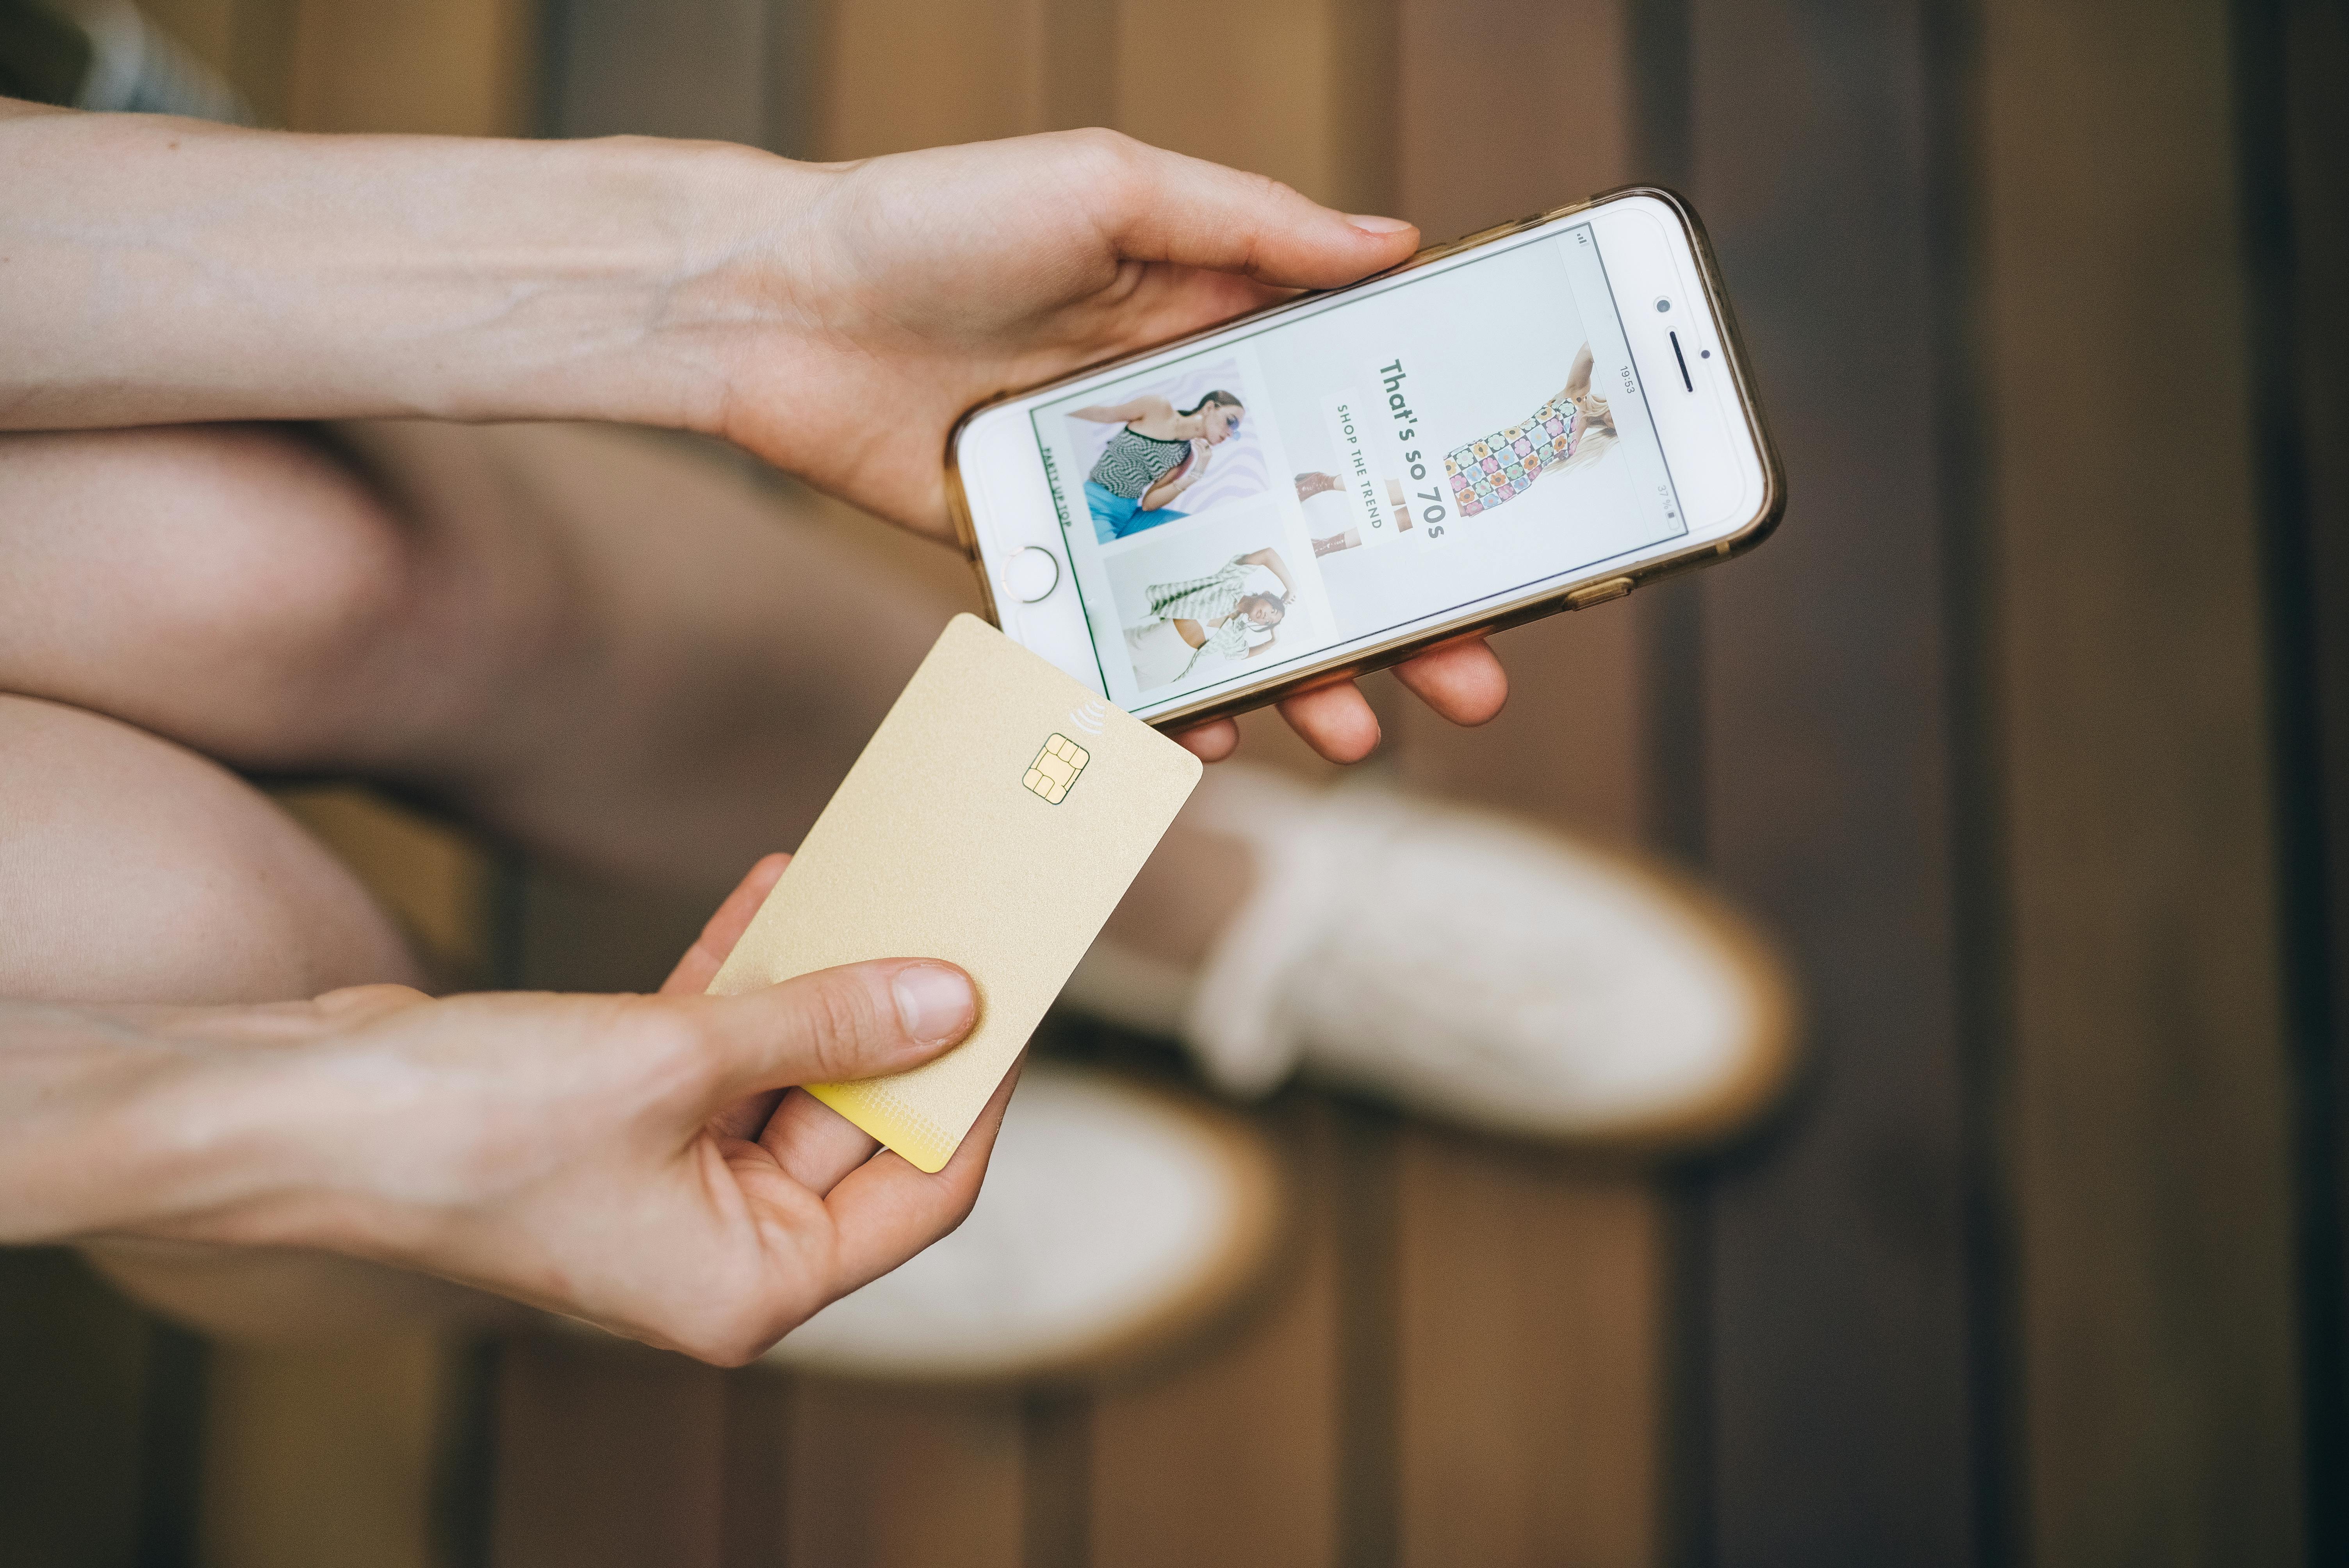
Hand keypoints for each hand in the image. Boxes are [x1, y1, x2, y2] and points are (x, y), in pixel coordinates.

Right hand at [74, 856, 1003, 1365]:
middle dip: (902, 1017)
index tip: (1017, 999)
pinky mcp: (624, 1115)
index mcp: (747, 1283)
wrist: (293, 1109)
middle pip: (857, 1127)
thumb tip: (947, 999)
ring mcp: (670, 1181)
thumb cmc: (465, 1125)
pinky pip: (721, 1044)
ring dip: (825, 979)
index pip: (919, 1192)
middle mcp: (718, 1245)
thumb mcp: (675, 1062)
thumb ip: (821, 1029)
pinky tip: (782, 890)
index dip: (975, 1092)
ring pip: (790, 1072)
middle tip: (959, 917)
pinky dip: (749, 973)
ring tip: (882, 880)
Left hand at [696, 131, 1504, 761]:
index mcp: (1211, 325)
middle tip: (1468, 678)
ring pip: (1227, 599)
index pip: (1348, 410)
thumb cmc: (931, 216)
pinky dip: (1163, 688)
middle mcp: (1173, 421)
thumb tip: (1396, 241)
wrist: (769, 303)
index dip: (1426, 475)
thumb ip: (1249, 222)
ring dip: (1296, 671)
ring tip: (1353, 730)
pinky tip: (1209, 730)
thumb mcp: (1108, 184)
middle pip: (1310, 530)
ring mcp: (1107, 499)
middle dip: (1396, 611)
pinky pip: (1119, 636)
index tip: (1500, 537)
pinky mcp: (1034, 556)